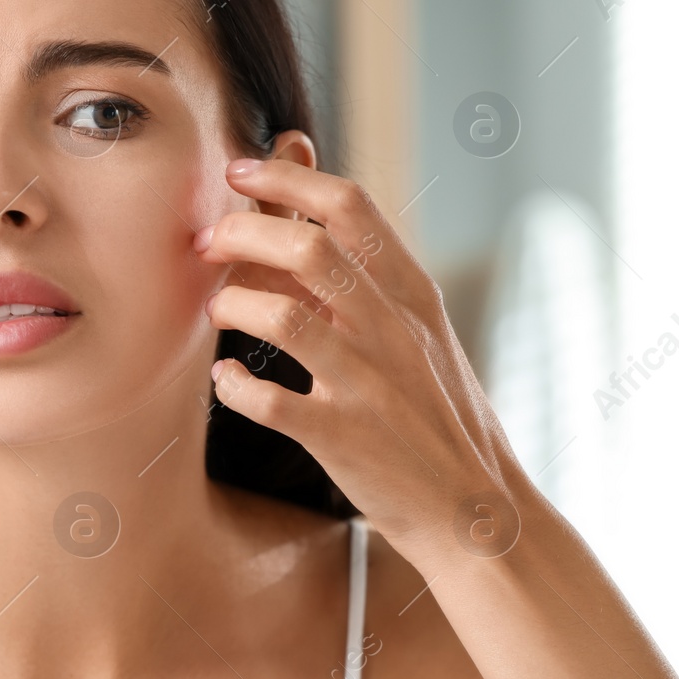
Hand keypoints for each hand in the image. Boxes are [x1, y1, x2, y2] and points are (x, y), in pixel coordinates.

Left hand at [195, 154, 528, 551]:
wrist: (473, 507)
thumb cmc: (433, 412)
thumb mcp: (415, 331)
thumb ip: (361, 270)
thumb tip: (299, 202)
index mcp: (412, 293)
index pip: (350, 204)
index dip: (284, 177)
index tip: (237, 170)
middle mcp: (393, 329)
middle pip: (308, 248)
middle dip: (241, 233)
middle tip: (206, 241)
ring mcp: (369, 384)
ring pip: (283, 319)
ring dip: (233, 306)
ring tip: (216, 310)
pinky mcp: (342, 438)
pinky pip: (267, 402)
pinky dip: (234, 386)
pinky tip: (225, 381)